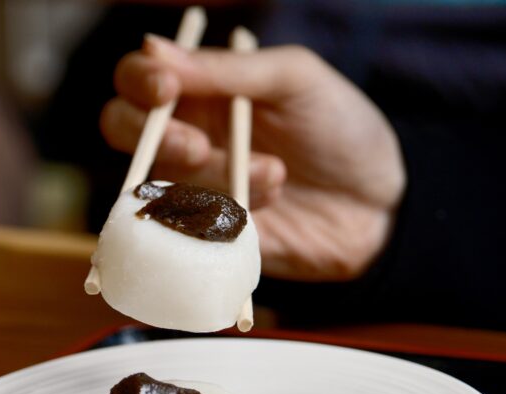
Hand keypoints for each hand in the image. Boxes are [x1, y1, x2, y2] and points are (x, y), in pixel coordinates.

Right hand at [101, 35, 404, 280]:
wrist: (382, 206)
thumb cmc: (342, 130)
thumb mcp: (295, 81)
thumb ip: (228, 69)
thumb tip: (152, 47)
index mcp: (204, 91)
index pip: (139, 79)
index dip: (139, 80)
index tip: (166, 87)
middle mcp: (190, 135)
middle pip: (123, 131)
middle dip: (156, 137)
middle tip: (199, 146)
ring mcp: (196, 188)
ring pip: (161, 181)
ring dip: (217, 179)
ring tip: (276, 175)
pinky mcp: (208, 234)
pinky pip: (187, 225)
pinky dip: (226, 215)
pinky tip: (272, 204)